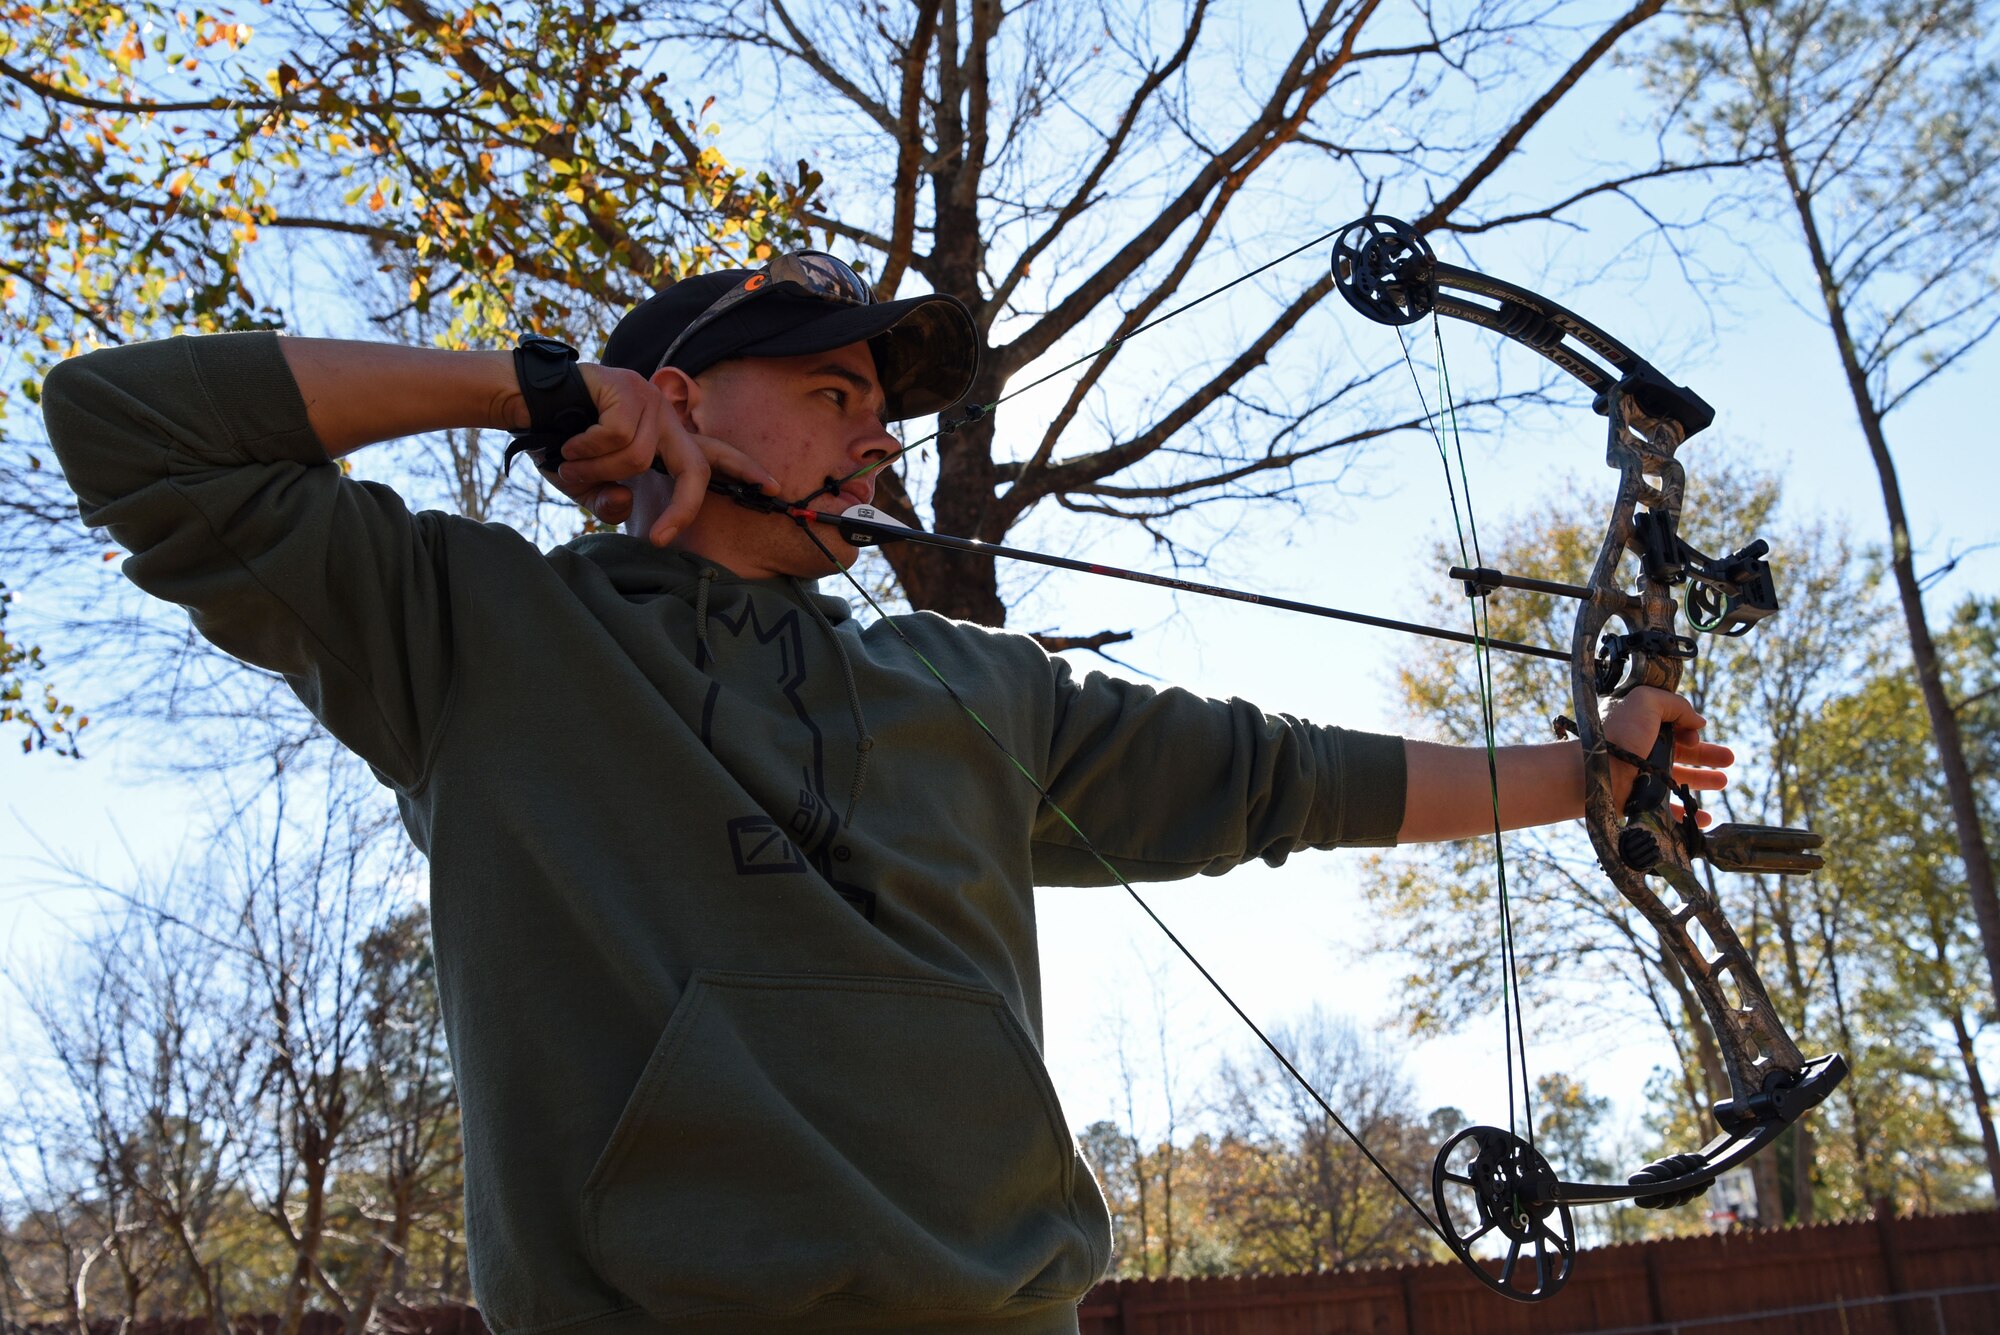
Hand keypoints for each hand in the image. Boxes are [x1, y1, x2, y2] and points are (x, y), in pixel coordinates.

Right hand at [544, 366, 777, 544]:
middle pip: (694, 470)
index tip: (774, 487)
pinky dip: (586, 451)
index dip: (745, 469)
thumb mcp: (588, 486)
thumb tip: (626, 505)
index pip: (713, 455)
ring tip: (572, 462)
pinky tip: (569, 443)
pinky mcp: (627, 386)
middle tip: (659, 538)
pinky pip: (617, 439)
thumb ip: (609, 502)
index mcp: (664, 437)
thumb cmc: (560, 443)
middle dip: (682, 508)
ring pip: (639, 459)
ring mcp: (648, 397)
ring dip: (598, 472)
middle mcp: (664, 414)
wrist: (524, 404)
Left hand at [1601, 686, 1731, 826]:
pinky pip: (1670, 811)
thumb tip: (1698, 722)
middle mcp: (1643, 752)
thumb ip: (1675, 704)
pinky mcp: (1643, 803)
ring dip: (1703, 780)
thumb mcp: (1646, 702)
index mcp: (1643, 727)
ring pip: (1679, 780)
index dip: (1689, 730)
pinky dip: (1689, 814)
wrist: (1593, 774)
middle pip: (1682, 753)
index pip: (1673, 728)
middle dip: (1707, 755)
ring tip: (1723, 782)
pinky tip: (1704, 818)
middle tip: (1729, 759)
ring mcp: (1643, 778)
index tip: (1696, 736)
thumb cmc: (1618, 736)